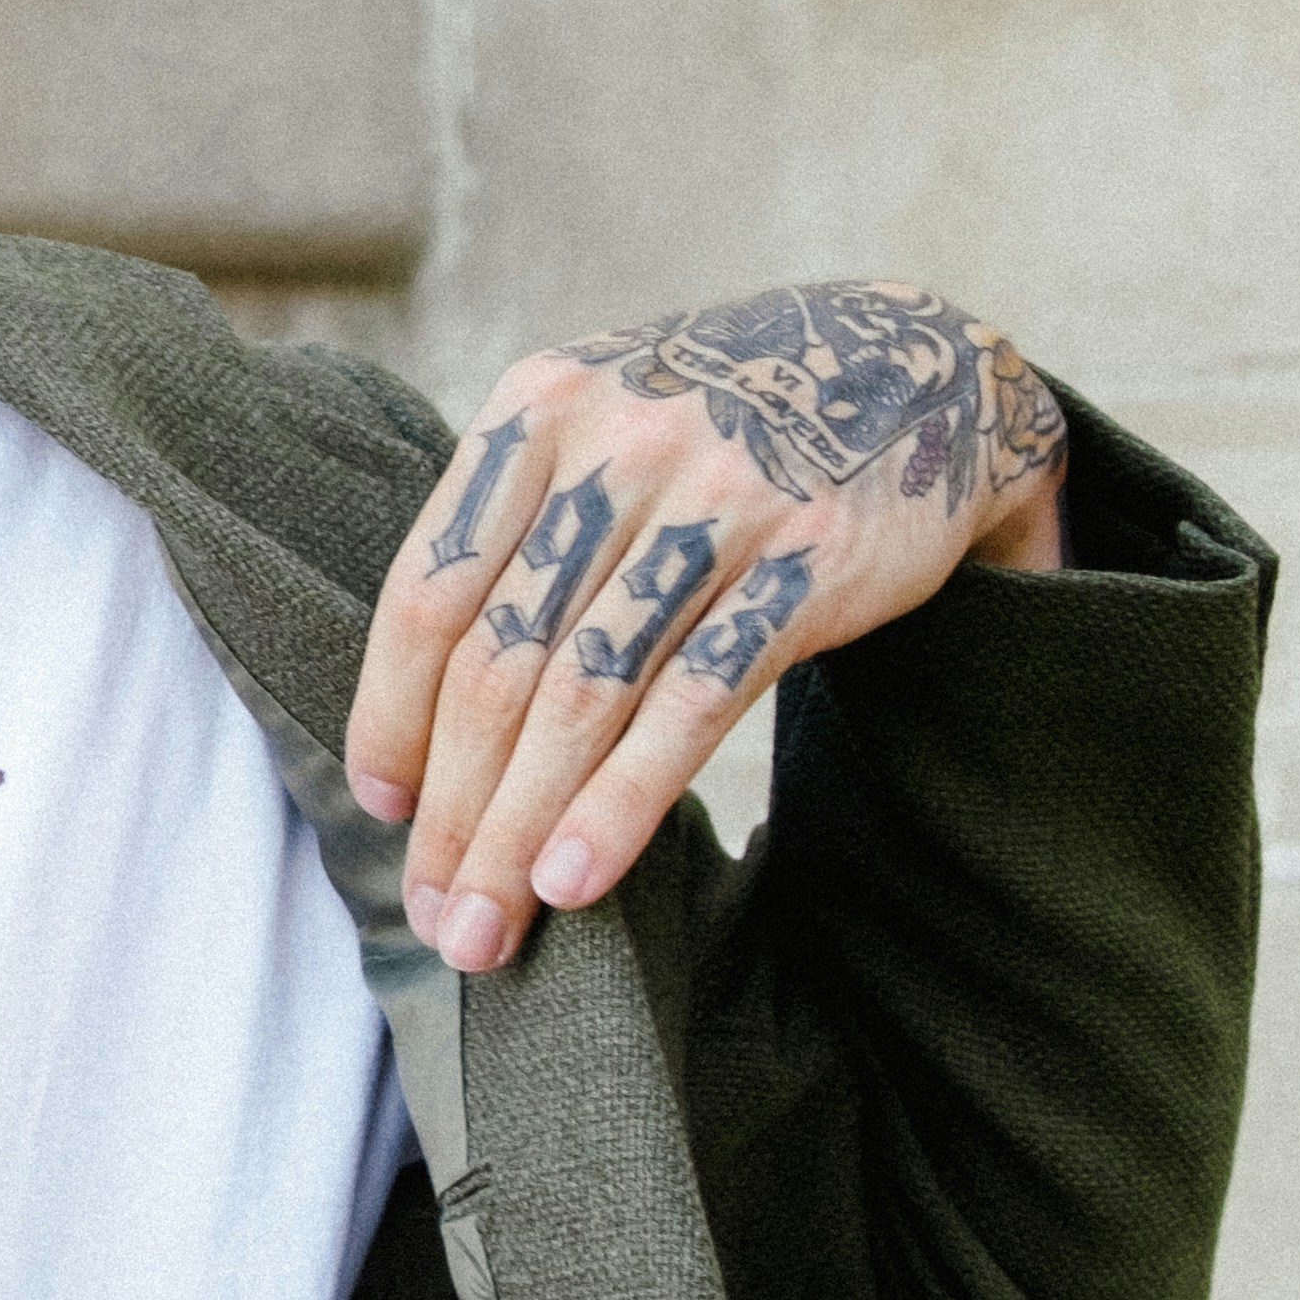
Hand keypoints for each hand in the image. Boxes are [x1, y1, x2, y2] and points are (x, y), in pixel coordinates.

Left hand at [348, 278, 1063, 975]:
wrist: (917, 370)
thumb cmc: (724, 435)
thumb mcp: (605, 430)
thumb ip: (519, 531)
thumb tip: (423, 715)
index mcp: (540, 413)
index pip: (428, 590)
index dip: (390, 712)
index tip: (382, 806)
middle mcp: (618, 448)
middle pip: (499, 663)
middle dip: (454, 809)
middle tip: (436, 915)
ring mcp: (717, 502)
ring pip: (583, 697)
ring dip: (520, 830)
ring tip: (489, 928)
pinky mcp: (808, 563)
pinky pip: (692, 703)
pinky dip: (621, 803)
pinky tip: (576, 879)